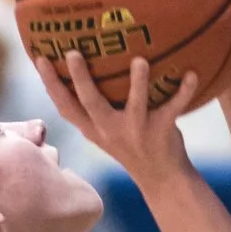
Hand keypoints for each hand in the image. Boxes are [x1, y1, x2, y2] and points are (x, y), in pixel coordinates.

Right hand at [44, 45, 200, 181]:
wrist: (161, 178)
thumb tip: (78, 69)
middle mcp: (110, 130)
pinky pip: (173, 107)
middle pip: (91, 103)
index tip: (39, 59)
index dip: (50, 84)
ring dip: (139, 82)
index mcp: (94, 129)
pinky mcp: (161, 132)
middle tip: (73, 53)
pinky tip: (191, 73)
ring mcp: (136, 132)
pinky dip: (183, 91)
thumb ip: (92, 110)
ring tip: (140, 61)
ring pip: (135, 104)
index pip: (65, 106)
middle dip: (81, 79)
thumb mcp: (104, 132)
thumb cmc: (130, 146)